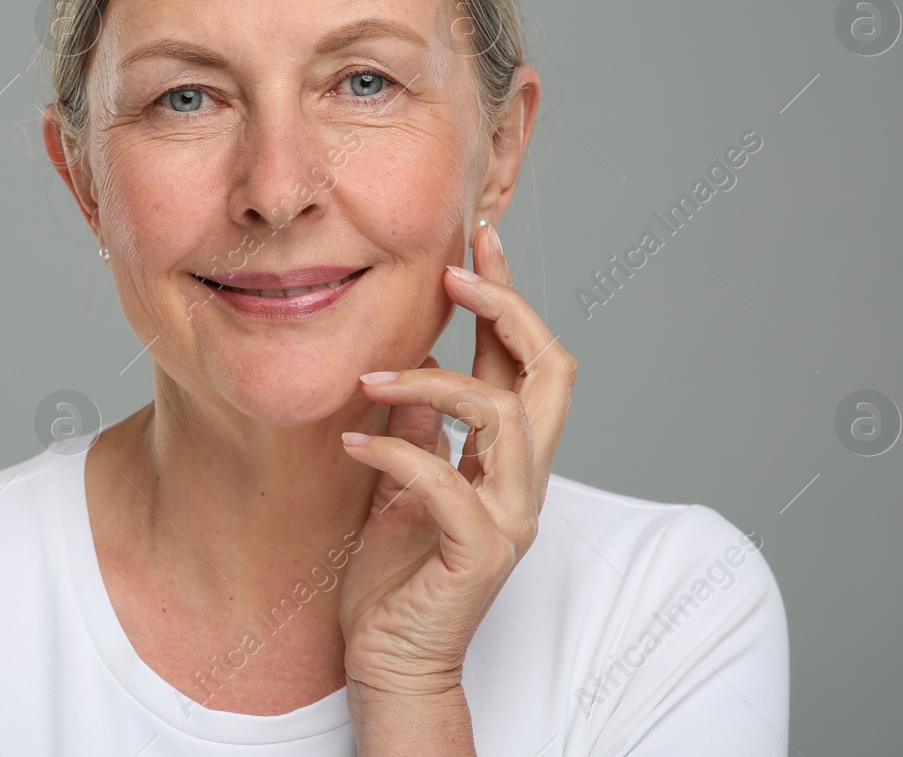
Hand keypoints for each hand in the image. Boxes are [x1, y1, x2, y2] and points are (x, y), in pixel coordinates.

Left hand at [338, 220, 575, 702]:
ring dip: (432, 382)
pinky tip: (350, 444)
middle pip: (552, 372)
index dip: (508, 296)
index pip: (527, 360)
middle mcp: (523, 481)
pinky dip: (396, 453)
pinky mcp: (479, 553)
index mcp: (507, 458)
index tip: (478, 238)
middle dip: (508, 310)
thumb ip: (418, 428)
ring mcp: (509, 517)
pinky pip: (445, 482)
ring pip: (504, 416)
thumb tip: (409, 368)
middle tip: (455, 271)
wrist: (390, 663)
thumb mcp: (400, 482)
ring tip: (369, 380)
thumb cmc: (392, 577)